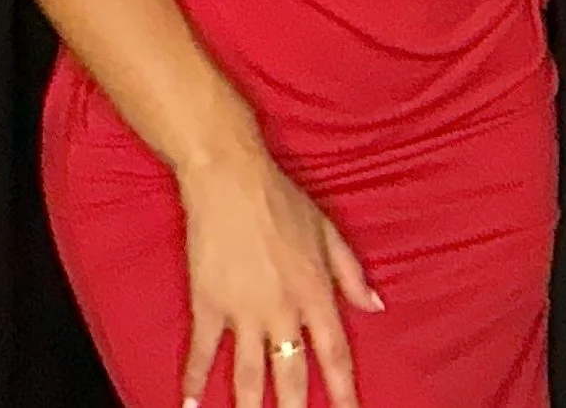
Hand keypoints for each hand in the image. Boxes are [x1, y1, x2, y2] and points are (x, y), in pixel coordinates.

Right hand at [174, 143, 382, 407]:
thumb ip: (351, 273)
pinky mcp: (209, 303)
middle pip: (293, 376)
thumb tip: (375, 305)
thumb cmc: (282, 198)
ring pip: (249, 375)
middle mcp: (283, 309)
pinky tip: (190, 403)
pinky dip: (194, 379)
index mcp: (316, 292)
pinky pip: (203, 350)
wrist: (231, 179)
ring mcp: (244, 310)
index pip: (336, 354)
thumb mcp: (328, 231)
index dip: (345, 391)